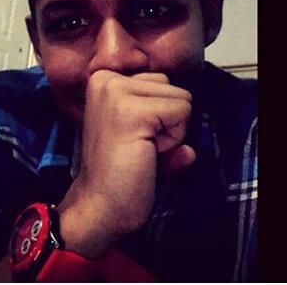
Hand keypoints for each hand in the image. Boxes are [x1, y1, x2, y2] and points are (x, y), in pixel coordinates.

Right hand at [58, 70, 194, 257]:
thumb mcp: (139, 128)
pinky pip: (182, 113)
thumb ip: (164, 113)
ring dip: (170, 130)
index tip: (133, 135)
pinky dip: (174, 139)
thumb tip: (187, 126)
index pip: (160, 80)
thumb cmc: (118, 171)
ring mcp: (117, 94)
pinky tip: (147, 153)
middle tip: (138, 145)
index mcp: (104, 80)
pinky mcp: (132, 112)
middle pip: (172, 86)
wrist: (100, 206)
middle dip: (166, 120)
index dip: (157, 112)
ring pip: (181, 98)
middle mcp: (107, 80)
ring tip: (141, 148)